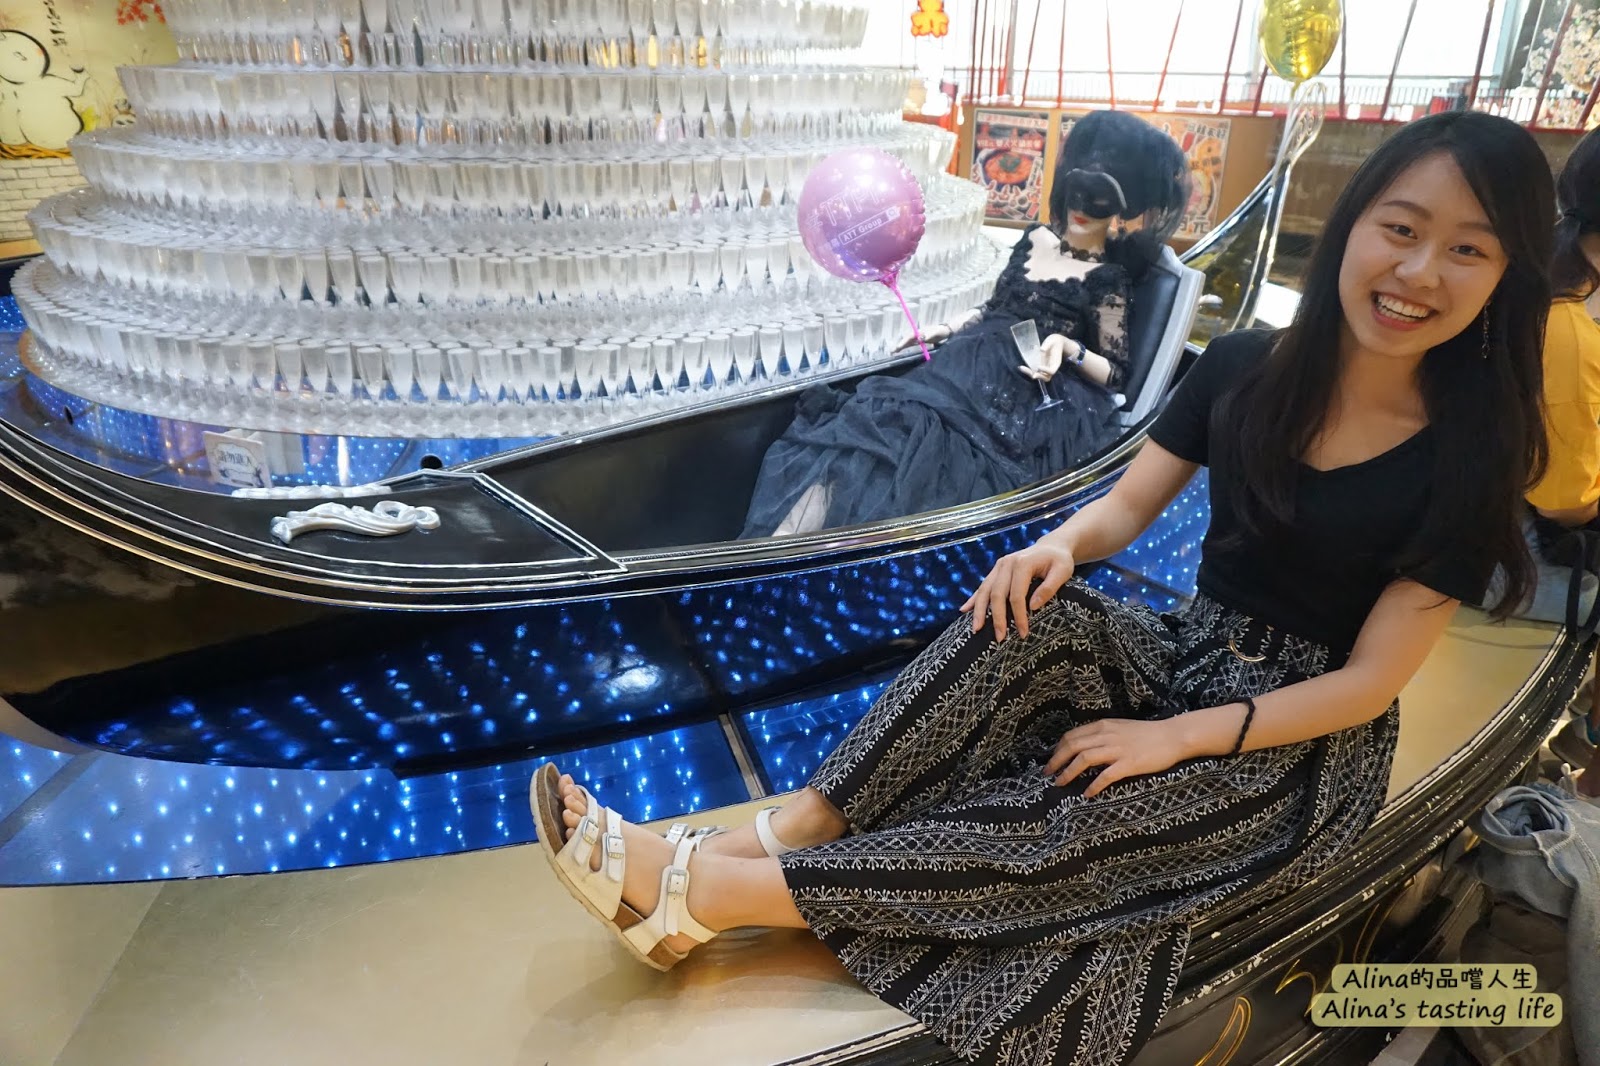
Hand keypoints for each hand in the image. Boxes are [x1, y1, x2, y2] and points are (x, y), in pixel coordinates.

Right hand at [896, 321, 951, 352]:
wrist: (945, 331)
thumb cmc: (940, 332)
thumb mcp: (935, 333)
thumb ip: (928, 335)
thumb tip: (919, 338)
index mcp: (920, 332)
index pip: (910, 337)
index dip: (904, 342)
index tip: (898, 347)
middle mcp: (917, 334)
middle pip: (906, 340)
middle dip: (899, 345)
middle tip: (892, 351)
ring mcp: (918, 337)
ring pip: (907, 342)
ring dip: (901, 346)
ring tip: (893, 352)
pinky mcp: (920, 341)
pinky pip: (911, 344)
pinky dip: (905, 347)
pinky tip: (901, 350)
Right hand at [959, 541, 1075, 640]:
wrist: (1052, 546)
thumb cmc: (1059, 560)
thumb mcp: (1063, 571)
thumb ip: (1049, 588)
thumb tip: (1032, 606)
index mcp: (1022, 563)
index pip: (1016, 594)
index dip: (1018, 615)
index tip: (1023, 633)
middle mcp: (1007, 563)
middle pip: (997, 594)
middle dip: (997, 618)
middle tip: (1000, 638)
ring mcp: (999, 566)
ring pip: (985, 590)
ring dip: (979, 610)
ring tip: (976, 629)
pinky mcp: (996, 570)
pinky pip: (983, 586)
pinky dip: (974, 599)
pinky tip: (964, 610)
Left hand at [1020, 335, 1079, 380]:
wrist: (1055, 342)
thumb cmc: (1054, 341)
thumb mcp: (1052, 340)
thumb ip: (1047, 345)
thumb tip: (1041, 350)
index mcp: (1056, 363)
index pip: (1052, 371)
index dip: (1046, 370)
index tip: (1039, 366)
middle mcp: (1051, 367)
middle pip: (1046, 377)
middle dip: (1038, 376)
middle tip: (1031, 374)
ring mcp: (1045, 368)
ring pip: (1039, 376)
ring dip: (1031, 374)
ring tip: (1022, 368)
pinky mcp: (1040, 367)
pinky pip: (1034, 372)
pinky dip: (1028, 371)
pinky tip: (1021, 367)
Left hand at [1044, 719, 1190, 796]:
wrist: (1172, 736)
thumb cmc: (1146, 734)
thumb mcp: (1119, 728)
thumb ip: (1102, 735)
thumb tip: (1083, 747)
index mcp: (1103, 726)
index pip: (1071, 736)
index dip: (1057, 749)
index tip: (1052, 760)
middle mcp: (1107, 735)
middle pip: (1072, 746)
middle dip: (1056, 761)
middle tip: (1047, 774)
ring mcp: (1118, 749)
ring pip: (1084, 759)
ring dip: (1068, 772)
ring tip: (1060, 784)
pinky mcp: (1129, 764)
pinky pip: (1105, 776)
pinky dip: (1093, 785)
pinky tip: (1087, 794)